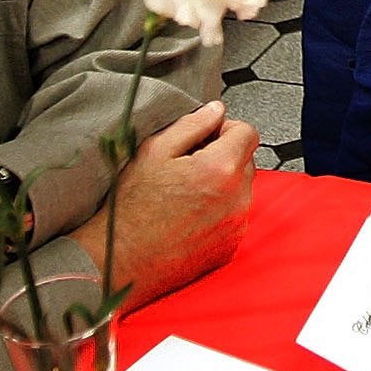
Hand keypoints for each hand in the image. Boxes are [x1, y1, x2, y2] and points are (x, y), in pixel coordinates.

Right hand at [72, 100, 256, 303]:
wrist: (123, 260)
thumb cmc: (132, 208)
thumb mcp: (155, 151)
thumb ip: (192, 125)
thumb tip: (215, 111)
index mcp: (221, 168)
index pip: (248, 132)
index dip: (226, 129)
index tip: (207, 137)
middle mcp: (237, 198)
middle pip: (247, 160)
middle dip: (224, 156)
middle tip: (190, 166)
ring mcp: (236, 225)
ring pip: (242, 189)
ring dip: (223, 184)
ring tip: (187, 193)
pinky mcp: (230, 246)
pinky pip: (235, 216)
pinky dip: (220, 211)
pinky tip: (190, 215)